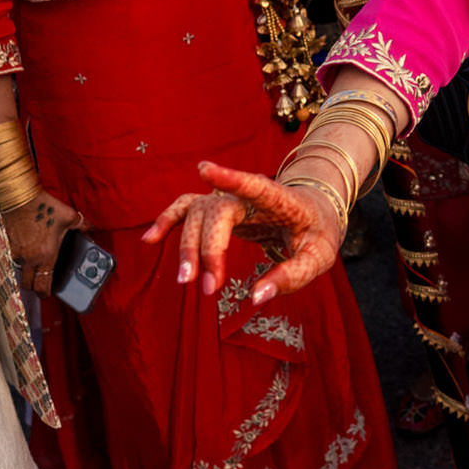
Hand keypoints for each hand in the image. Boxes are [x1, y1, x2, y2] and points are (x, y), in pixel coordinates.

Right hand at [2, 191, 80, 295]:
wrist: (20, 196)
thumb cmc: (44, 207)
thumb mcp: (70, 216)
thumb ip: (82, 225)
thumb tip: (90, 228)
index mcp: (46, 256)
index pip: (43, 285)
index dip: (45, 293)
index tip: (48, 294)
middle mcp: (29, 258)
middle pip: (28, 284)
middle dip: (34, 287)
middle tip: (40, 284)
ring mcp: (16, 252)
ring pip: (18, 271)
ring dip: (25, 272)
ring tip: (32, 268)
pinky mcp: (7, 243)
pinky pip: (11, 257)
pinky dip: (16, 258)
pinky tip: (23, 251)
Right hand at [145, 160, 345, 303]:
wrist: (314, 211)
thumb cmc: (317, 232)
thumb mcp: (319, 257)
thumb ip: (292, 276)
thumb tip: (256, 298)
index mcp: (280, 200)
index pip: (255, 185)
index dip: (230, 178)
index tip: (204, 169)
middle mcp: (249, 196)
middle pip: (218, 212)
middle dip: (208, 249)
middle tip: (208, 289)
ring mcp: (230, 200)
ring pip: (198, 213)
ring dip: (187, 246)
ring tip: (185, 280)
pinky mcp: (218, 210)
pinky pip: (186, 210)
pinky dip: (167, 221)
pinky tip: (149, 240)